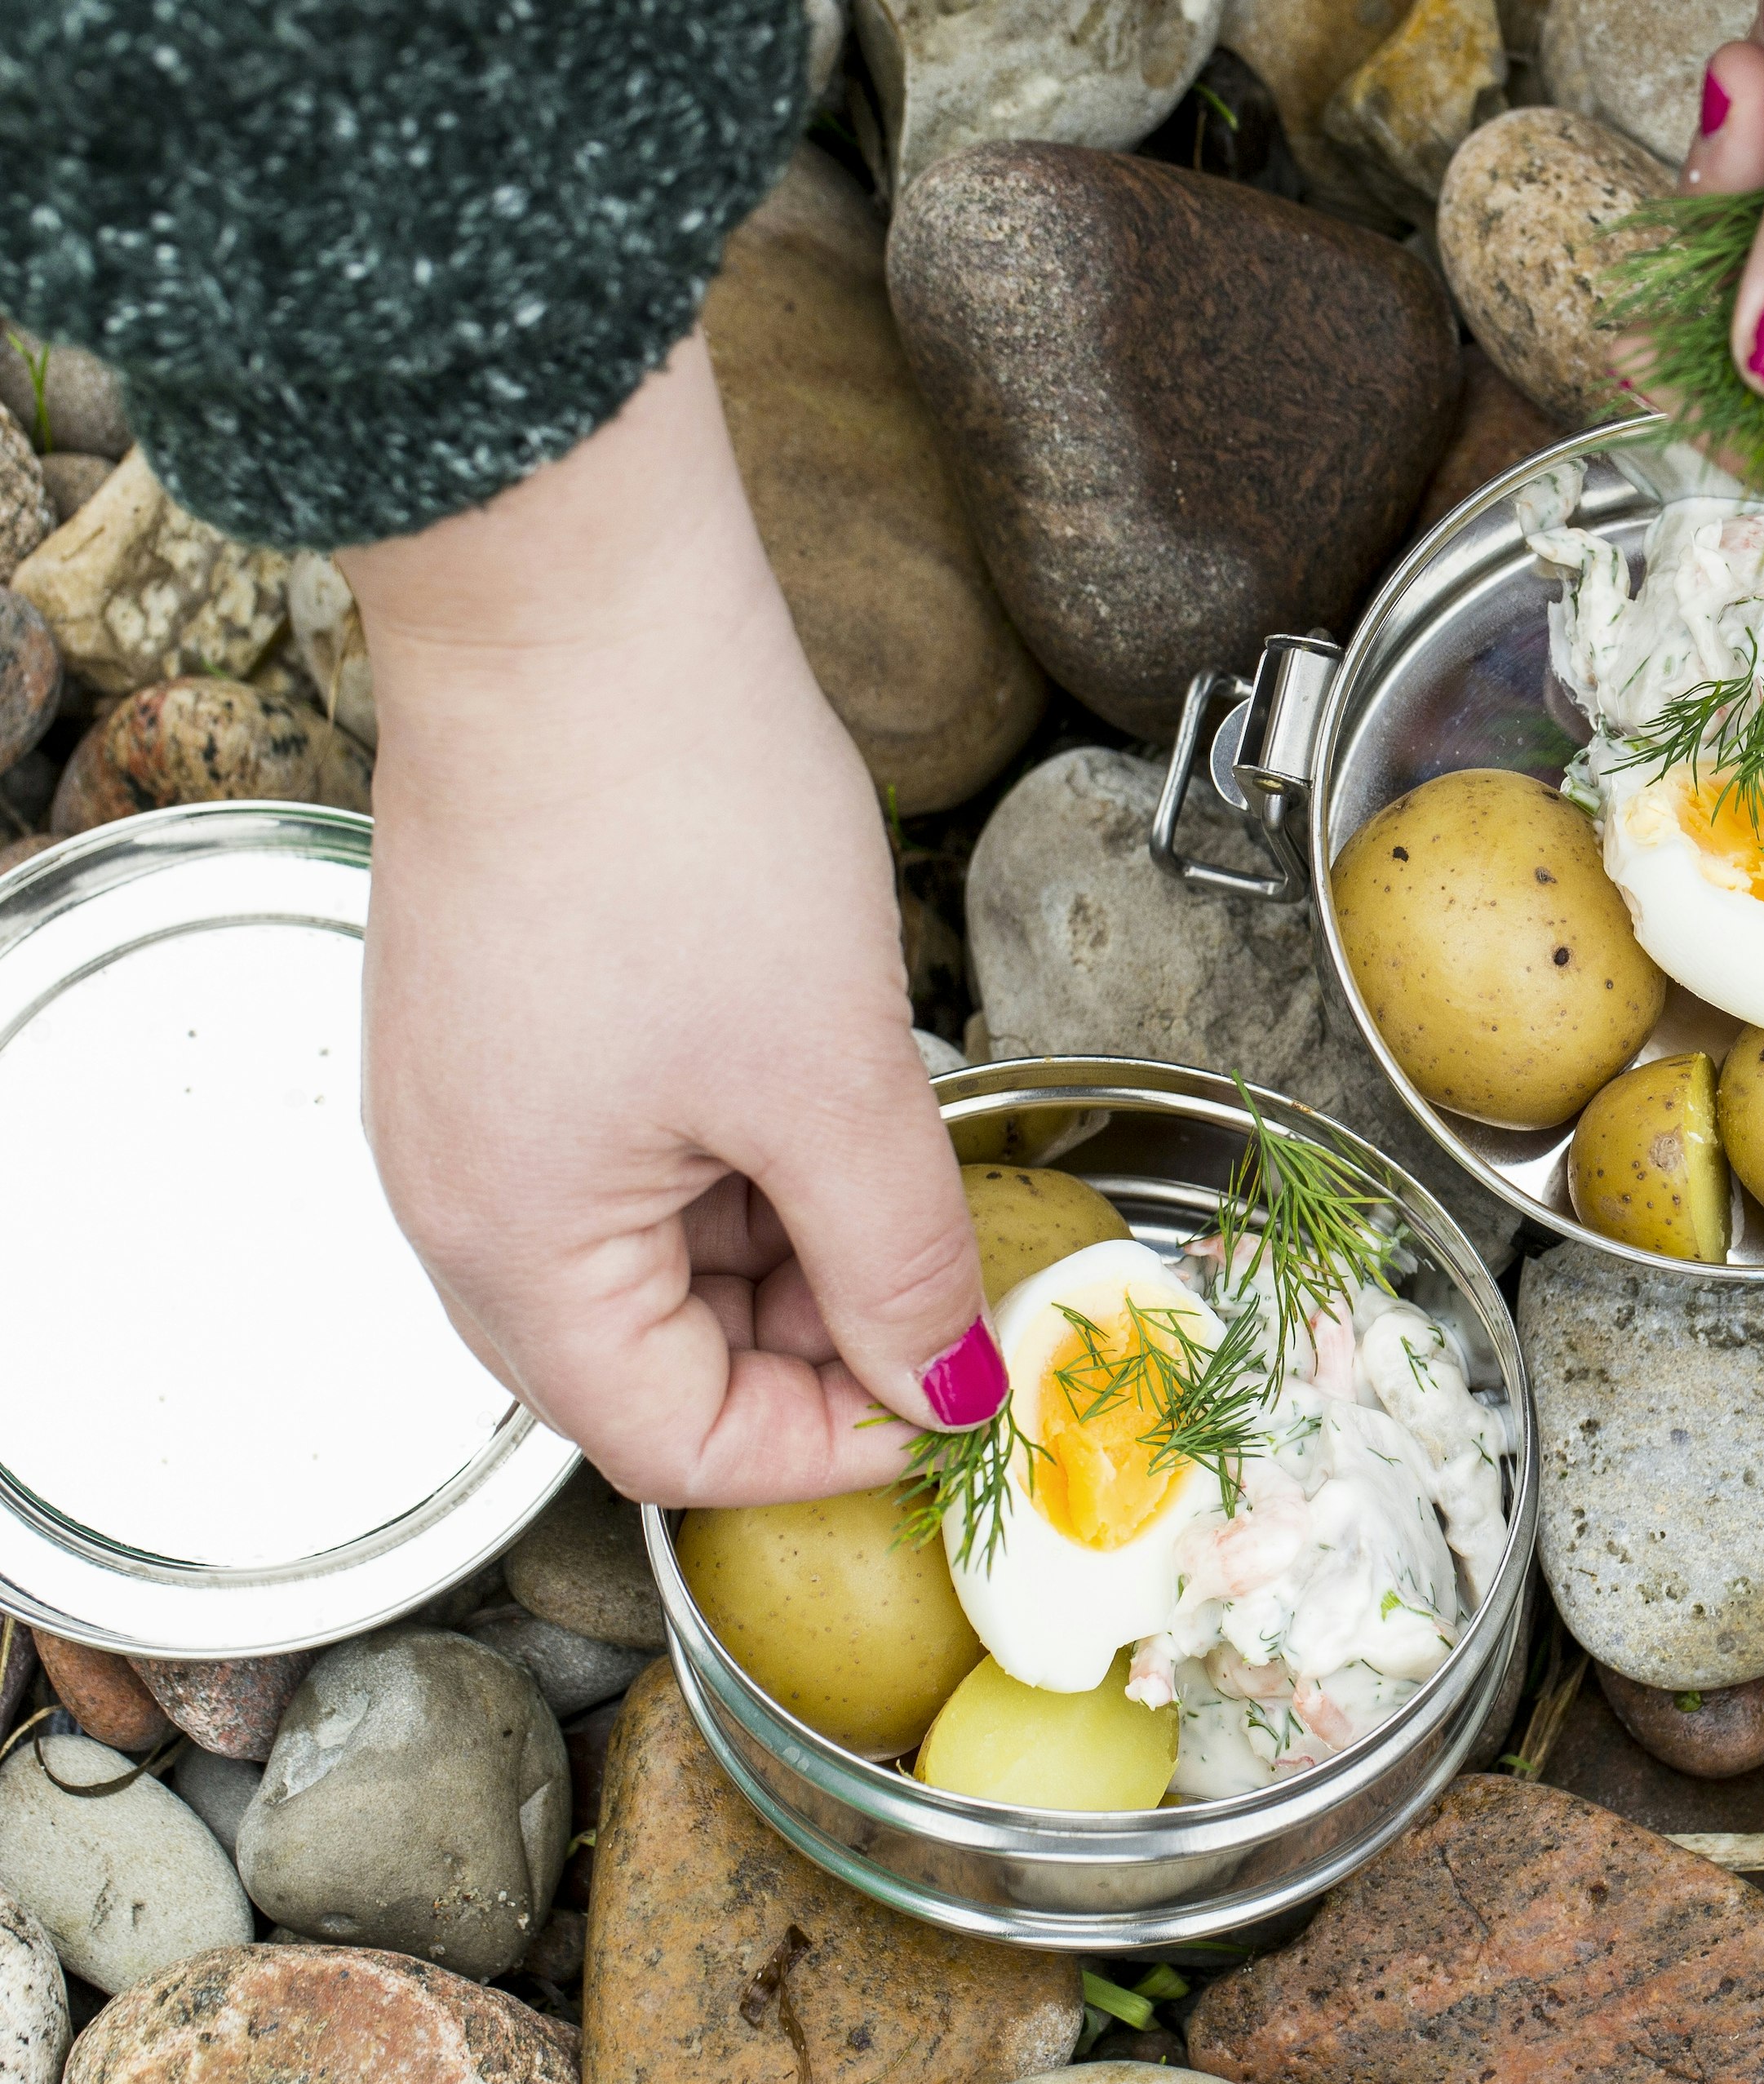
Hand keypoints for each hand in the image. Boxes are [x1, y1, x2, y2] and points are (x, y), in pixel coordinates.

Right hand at [343, 334, 1000, 1506]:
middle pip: (656, 1359)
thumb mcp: (834, 1081)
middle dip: (815, 1342)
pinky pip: (637, 1150)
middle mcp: (461, 1198)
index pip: (672, 1447)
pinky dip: (746, 1152)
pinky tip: (830, 1084)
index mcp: (509, 1249)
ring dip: (791, 1241)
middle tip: (953, 1282)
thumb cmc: (678, 825)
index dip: (829, 1448)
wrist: (576, 606)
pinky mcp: (516, 1024)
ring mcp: (479, 1107)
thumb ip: (897, 1259)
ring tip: (902, 1157)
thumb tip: (947, 1382)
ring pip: (656, 1253)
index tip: (955, 1398)